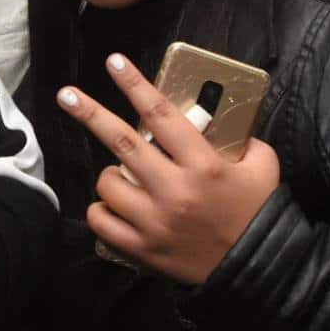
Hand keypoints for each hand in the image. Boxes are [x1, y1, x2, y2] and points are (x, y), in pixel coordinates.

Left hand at [58, 53, 279, 285]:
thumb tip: (216, 121)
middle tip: (66, 94)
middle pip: (122, 142)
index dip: (135, 85)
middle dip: (90, 113)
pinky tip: (114, 205)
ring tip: (125, 177)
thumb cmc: (258, 212)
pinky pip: (101, 221)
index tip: (114, 62)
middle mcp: (174, 189)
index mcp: (203, 164)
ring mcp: (155, 221)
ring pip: (108, 183)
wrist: (258, 268)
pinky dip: (101, 209)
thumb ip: (243, 140)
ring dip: (109, 174)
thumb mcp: (263, 166)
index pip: (161, 115)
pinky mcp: (143, 248)